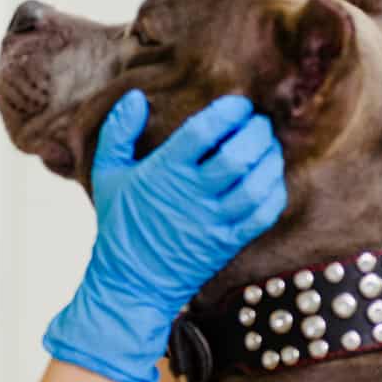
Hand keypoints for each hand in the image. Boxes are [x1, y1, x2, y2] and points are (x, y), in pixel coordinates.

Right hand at [43, 90, 286, 381]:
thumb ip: (118, 132)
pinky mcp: (227, 243)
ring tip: (269, 147)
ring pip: (256, 184)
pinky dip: (274, 192)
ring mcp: (212, 221)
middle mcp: (191, 195)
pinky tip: (271, 179)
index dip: (229, 111)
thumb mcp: (107, 174)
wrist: (131, 284)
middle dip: (257, 132)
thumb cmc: (120, 225)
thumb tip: (135, 97)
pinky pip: (263, 214)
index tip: (239, 105)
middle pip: (238, 155)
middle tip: (259, 124)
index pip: (204, 130)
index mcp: (163, 172)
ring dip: (270, 159)